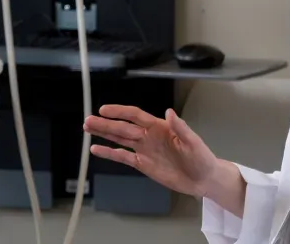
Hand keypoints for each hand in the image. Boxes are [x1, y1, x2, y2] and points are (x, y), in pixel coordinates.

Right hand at [83, 105, 222, 197]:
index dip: (120, 112)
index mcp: (160, 127)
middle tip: (88, 120)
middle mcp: (148, 136)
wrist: (202, 179)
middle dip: (105, 123)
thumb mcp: (193, 142)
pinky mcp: (142, 164)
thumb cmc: (201, 158)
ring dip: (104, 133)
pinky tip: (96, 149)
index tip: (104, 110)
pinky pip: (123, 157)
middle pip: (123, 127)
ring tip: (87, 128)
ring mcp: (144, 150)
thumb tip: (169, 112)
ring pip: (120, 139)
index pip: (136, 116)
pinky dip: (110, 153)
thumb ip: (180, 128)